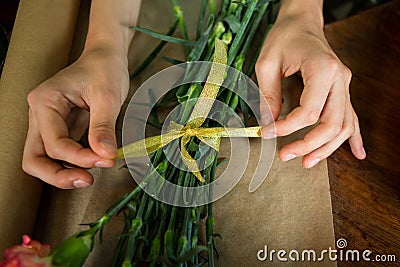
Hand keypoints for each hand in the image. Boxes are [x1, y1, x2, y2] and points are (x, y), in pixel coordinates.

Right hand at [22, 48, 129, 187]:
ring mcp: (48, 123)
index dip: (78, 157)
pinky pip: (61, 153)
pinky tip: (93, 162)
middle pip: (34, 158)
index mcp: (45, 102)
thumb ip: (103, 127)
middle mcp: (40, 114)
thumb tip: (106, 155)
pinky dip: (74, 162)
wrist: (106, 57)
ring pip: (44, 159)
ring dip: (64, 171)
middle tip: (85, 181)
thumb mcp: (107, 96)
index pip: (54, 143)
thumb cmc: (104, 68)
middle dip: (58, 175)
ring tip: (91, 174)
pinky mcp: (61, 128)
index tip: (105, 159)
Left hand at [255, 11, 365, 167]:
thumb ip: (267, 94)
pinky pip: (352, 117)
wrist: (302, 22)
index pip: (308, 111)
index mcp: (322, 70)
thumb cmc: (284, 38)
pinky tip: (357, 153)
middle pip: (332, 124)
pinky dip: (353, 137)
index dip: (287, 127)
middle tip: (286, 155)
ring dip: (327, 148)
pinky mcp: (342, 90)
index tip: (267, 131)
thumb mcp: (267, 63)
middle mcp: (339, 79)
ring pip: (344, 126)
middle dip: (309, 145)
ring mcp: (344, 86)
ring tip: (308, 162)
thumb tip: (268, 122)